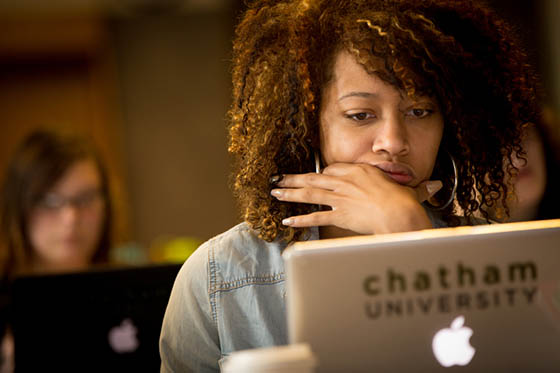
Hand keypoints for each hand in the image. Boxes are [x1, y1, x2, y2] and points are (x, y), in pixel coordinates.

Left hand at [270, 163, 441, 234]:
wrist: (401, 214)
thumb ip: (419, 188)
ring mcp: (341, 197)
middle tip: (278, 178)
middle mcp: (346, 181)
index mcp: (359, 170)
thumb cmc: (407, 202)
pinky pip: (315, 215)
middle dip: (294, 179)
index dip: (321, 175)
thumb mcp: (410, 190)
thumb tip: (435, 185)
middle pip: (314, 178)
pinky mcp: (339, 214)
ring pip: (310, 193)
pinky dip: (300, 218)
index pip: (333, 170)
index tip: (312, 178)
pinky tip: (287, 219)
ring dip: (290, 193)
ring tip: (275, 192)